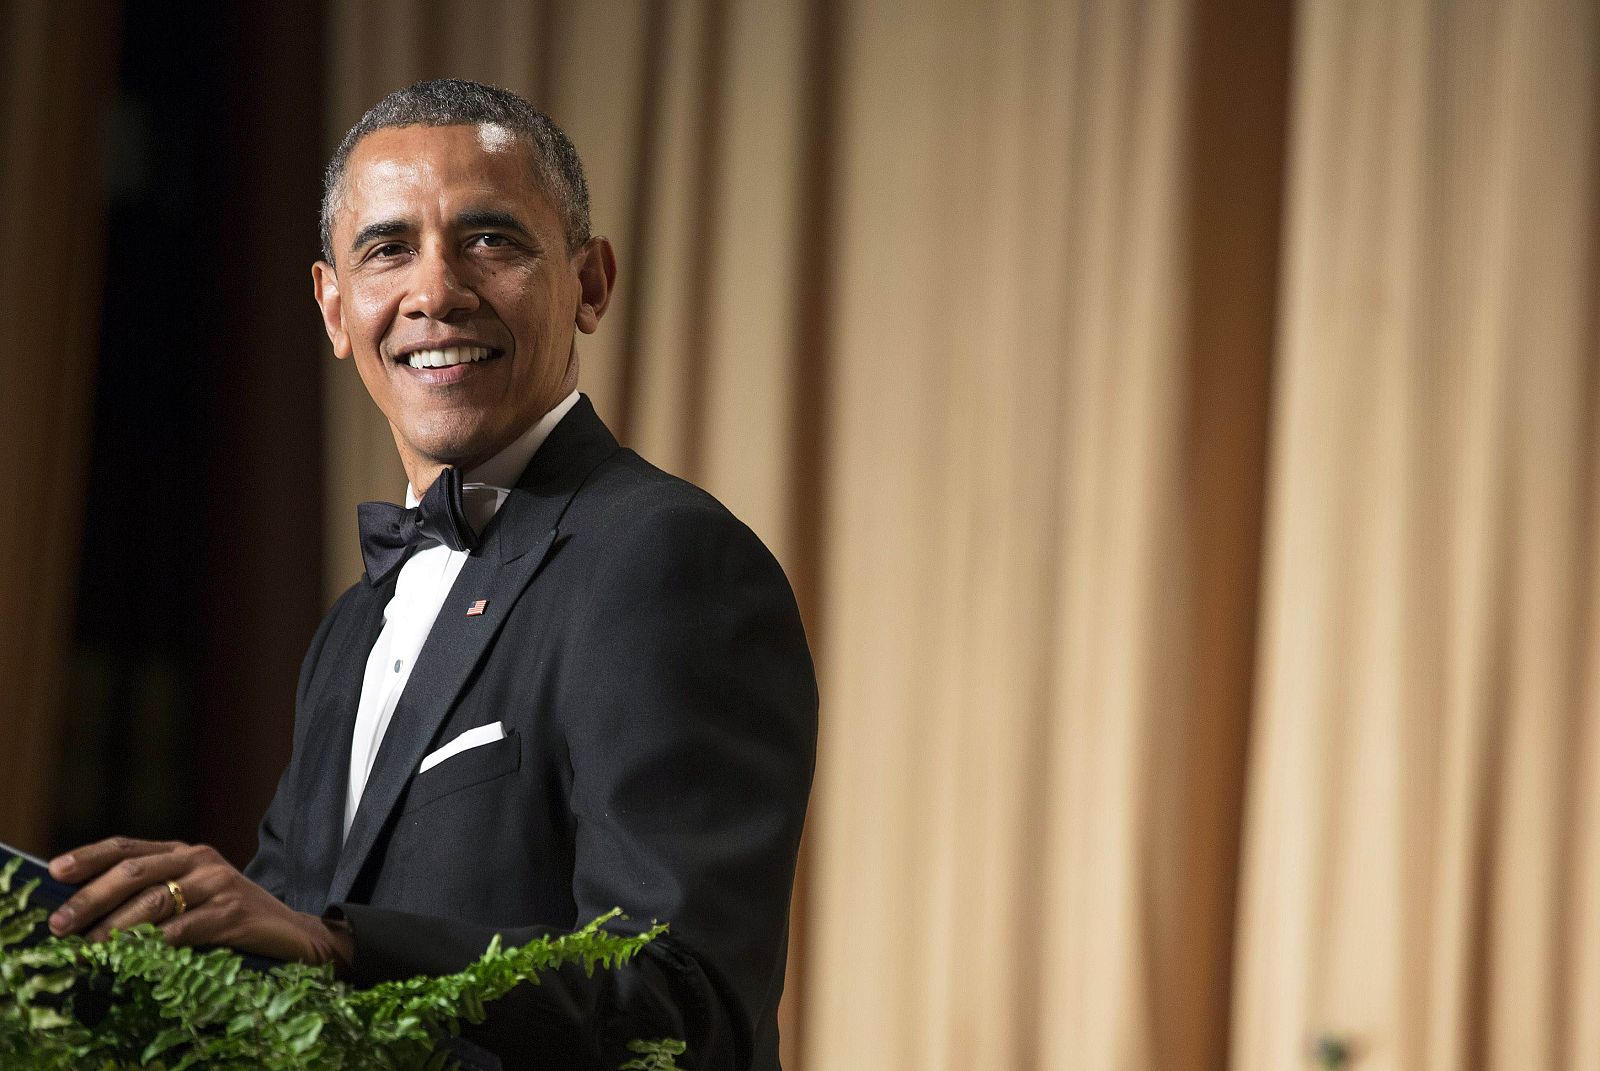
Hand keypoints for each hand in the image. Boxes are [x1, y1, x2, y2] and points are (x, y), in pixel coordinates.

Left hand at [46, 837, 352, 970]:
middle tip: (60, 924)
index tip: (54, 871)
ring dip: (115, 929)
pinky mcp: (234, 913)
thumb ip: (153, 896)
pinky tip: (136, 957)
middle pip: (135, 871)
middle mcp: (201, 860)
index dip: (89, 856)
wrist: (293, 933)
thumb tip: (89, 915)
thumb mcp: (192, 897)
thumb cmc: (231, 918)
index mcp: (186, 852)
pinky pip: (184, 929)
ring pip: (155, 901)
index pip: (128, 848)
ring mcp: (220, 884)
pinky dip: (155, 945)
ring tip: (89, 950)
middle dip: (91, 898)